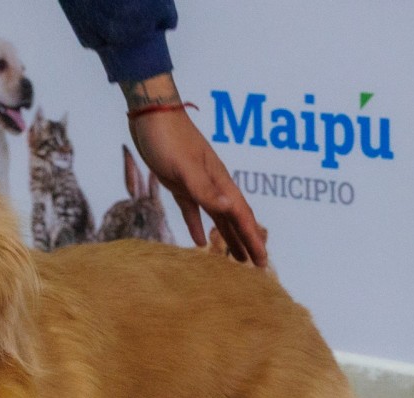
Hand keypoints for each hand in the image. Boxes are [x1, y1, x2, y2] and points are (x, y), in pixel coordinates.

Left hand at [124, 74, 267, 266]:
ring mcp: (197, 183)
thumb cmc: (168, 137)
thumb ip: (205, 189)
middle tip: (258, 267)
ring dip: (227, 237)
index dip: (253, 239)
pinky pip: (193, 210)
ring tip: (236, 259)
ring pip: (217, 216)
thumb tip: (230, 209)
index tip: (263, 261)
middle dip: (247, 242)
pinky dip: (197, 227)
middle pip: (235, 219)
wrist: (150, 113)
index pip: (241, 215)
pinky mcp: (179, 182)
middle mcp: (213, 183)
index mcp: (219, 180)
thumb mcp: (185, 167)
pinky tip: (199, 242)